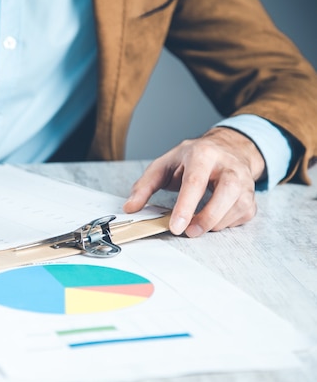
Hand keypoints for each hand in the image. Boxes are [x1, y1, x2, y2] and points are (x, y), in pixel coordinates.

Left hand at [123, 127, 265, 236]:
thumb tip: (130, 208)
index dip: (185, 207)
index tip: (175, 227)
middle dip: (206, 218)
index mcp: (203, 154)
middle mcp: (228, 165)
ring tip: (196, 226)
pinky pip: (243, 216)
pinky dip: (226, 224)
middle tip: (188, 232)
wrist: (227, 149)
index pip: (195, 182)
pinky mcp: (252, 196)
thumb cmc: (191, 159)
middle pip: (226, 193)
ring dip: (215, 224)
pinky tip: (213, 219)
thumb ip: (144, 186)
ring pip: (237, 207)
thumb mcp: (163, 165)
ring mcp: (245, 180)